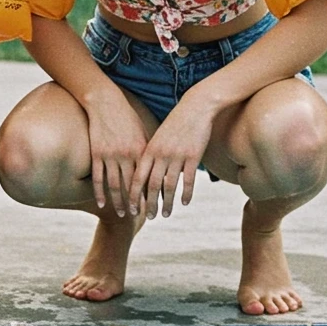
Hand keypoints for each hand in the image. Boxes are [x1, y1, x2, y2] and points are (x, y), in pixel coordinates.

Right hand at [84, 91, 148, 217]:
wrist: (105, 102)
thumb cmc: (126, 117)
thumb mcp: (141, 132)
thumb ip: (148, 151)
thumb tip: (158, 167)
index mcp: (140, 150)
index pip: (147, 178)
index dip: (151, 195)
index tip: (155, 207)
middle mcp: (125, 155)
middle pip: (132, 186)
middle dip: (136, 203)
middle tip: (140, 217)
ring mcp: (109, 155)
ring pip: (114, 185)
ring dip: (119, 202)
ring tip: (123, 214)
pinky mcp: (96, 154)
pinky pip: (98, 178)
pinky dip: (100, 193)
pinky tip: (102, 204)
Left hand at [131, 95, 213, 218]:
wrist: (195, 108)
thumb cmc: (175, 123)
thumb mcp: (158, 138)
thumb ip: (151, 155)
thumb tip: (145, 173)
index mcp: (149, 150)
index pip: (137, 177)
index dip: (134, 195)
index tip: (132, 208)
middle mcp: (160, 154)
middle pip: (151, 185)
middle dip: (149, 204)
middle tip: (148, 217)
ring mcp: (177, 156)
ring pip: (169, 185)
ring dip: (167, 202)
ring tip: (166, 214)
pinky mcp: (193, 156)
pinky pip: (188, 179)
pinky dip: (186, 193)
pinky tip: (184, 202)